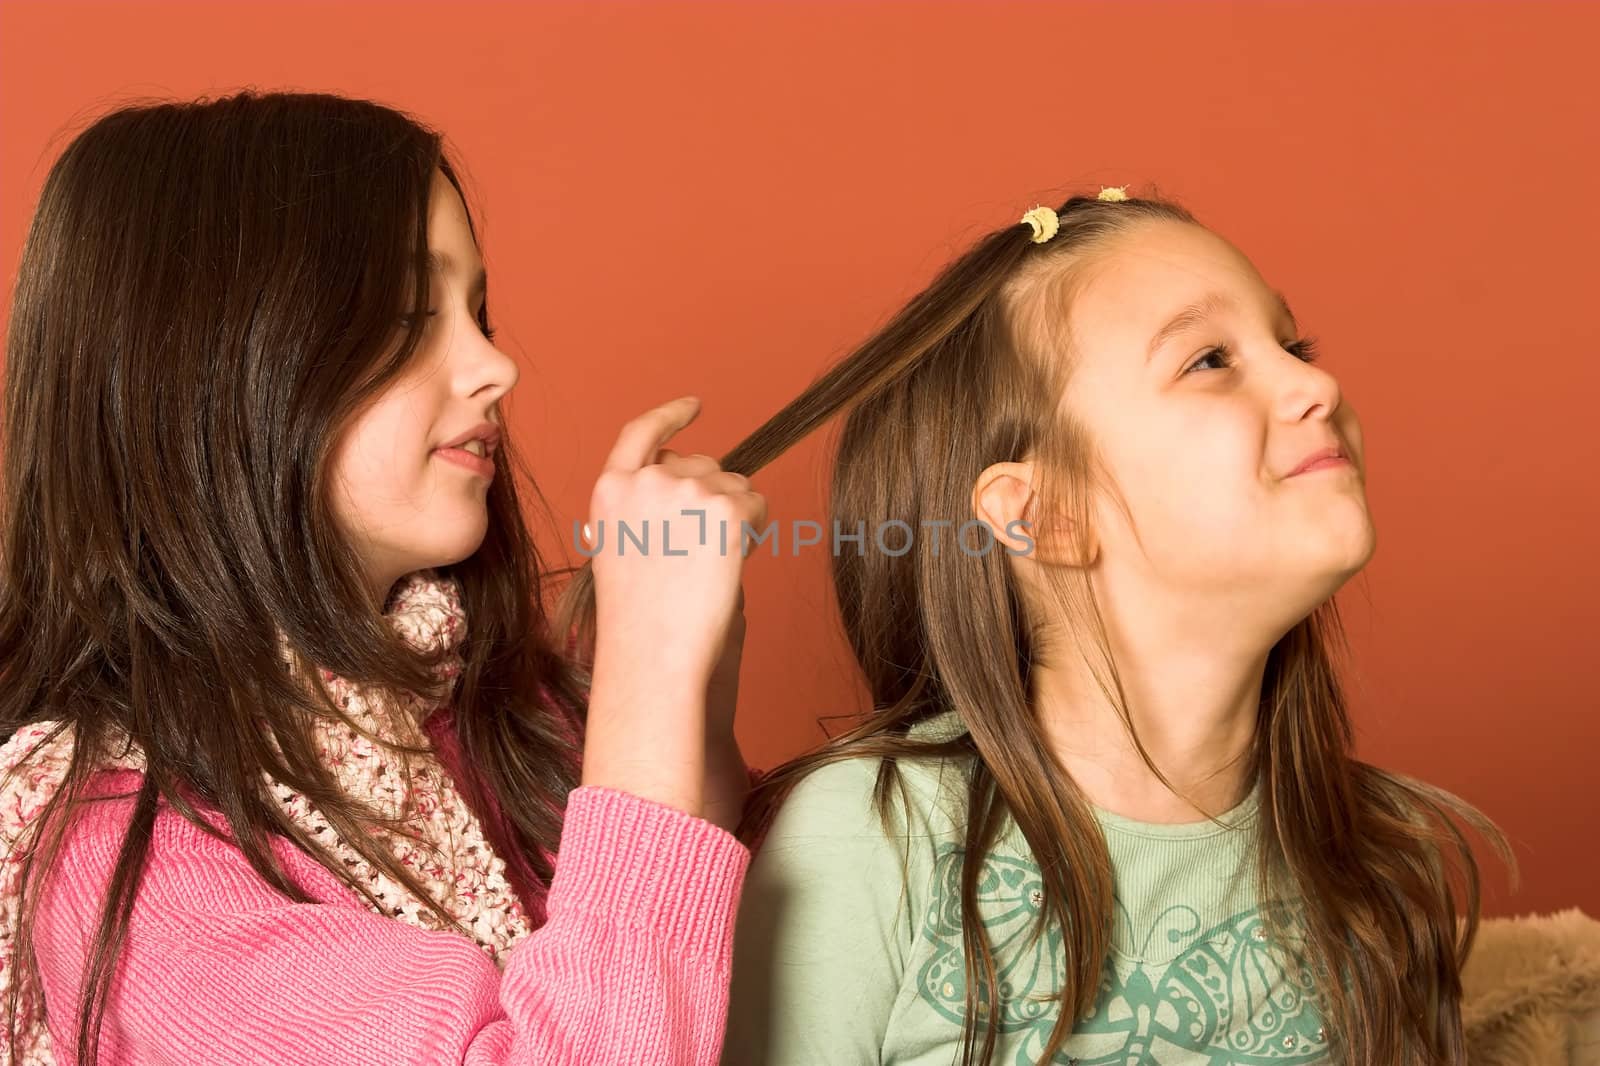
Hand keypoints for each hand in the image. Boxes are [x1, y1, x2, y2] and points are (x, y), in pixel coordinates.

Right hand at [580, 397, 766, 818]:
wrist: (655, 652)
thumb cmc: (640, 619)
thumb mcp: (622, 549)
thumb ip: (644, 509)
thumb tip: (691, 482)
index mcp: (611, 490)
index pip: (642, 434)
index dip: (670, 416)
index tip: (693, 405)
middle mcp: (646, 479)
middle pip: (701, 463)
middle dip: (711, 496)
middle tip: (698, 554)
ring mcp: (686, 489)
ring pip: (733, 484)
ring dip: (732, 516)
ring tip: (705, 567)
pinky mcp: (725, 508)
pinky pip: (755, 504)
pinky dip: (752, 530)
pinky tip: (729, 563)